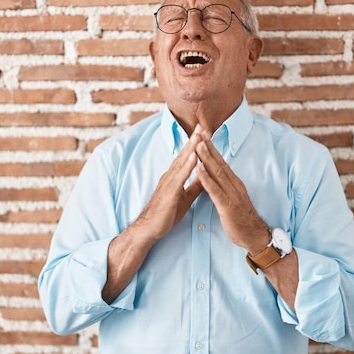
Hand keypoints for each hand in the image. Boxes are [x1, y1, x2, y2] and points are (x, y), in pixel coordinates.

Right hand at [134, 125, 204, 241]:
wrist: (148, 229)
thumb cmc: (164, 214)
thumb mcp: (184, 198)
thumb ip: (194, 186)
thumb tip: (205, 176)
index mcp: (174, 177)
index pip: (186, 157)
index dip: (195, 144)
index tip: (204, 132)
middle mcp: (171, 176)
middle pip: (184, 154)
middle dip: (194, 139)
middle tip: (202, 124)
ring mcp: (169, 183)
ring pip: (182, 162)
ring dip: (192, 147)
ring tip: (200, 134)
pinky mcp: (170, 192)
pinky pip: (180, 177)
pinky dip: (188, 165)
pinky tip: (194, 156)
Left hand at [195, 130, 268, 252]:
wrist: (254, 236)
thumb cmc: (241, 219)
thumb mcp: (232, 199)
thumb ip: (224, 187)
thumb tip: (215, 176)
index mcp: (234, 183)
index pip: (221, 162)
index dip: (211, 148)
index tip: (202, 135)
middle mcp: (233, 185)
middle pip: (219, 162)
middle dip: (208, 146)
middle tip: (198, 132)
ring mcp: (231, 194)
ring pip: (217, 173)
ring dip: (206, 158)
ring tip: (197, 144)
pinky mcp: (227, 205)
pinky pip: (215, 190)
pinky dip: (206, 178)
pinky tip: (198, 169)